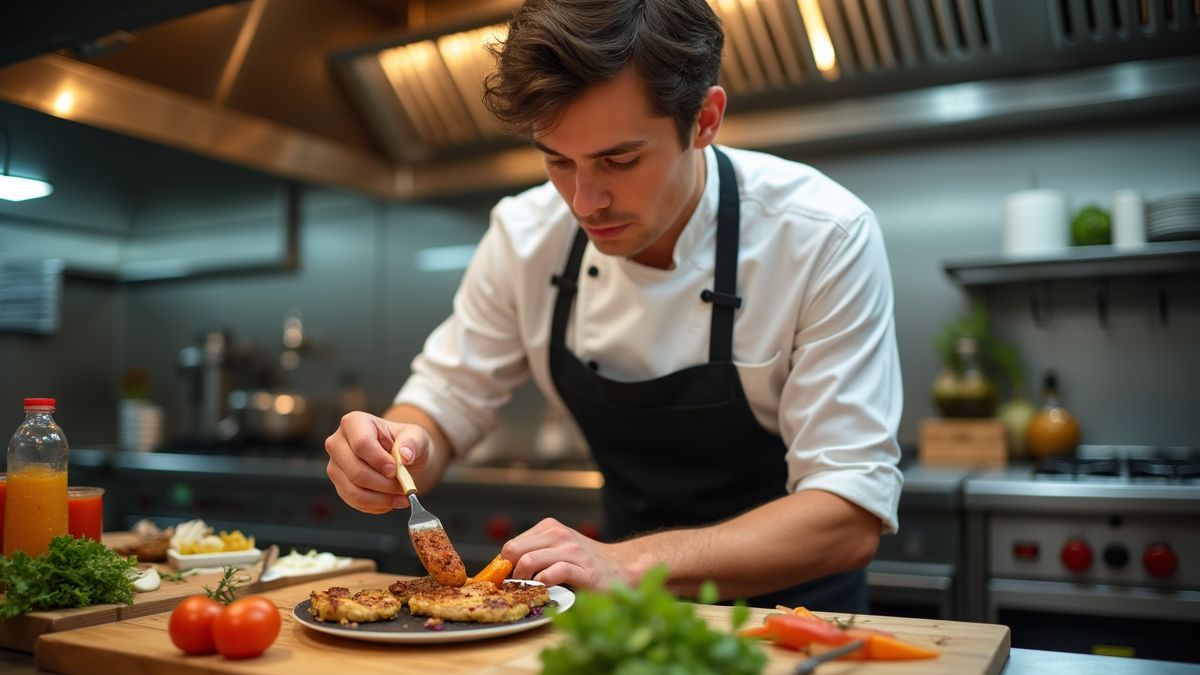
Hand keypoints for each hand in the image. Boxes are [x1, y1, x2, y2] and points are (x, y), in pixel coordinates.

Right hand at [324, 411, 432, 513]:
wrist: (401, 457)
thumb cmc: (405, 443)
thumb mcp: (417, 436)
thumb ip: (413, 442)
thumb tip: (405, 455)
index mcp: (354, 422)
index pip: (362, 443)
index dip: (379, 461)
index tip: (396, 470)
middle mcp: (337, 443)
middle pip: (355, 471)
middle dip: (384, 484)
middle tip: (404, 487)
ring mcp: (335, 466)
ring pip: (354, 491)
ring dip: (382, 499)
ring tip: (402, 497)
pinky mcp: (339, 485)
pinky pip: (355, 502)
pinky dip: (376, 505)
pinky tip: (391, 500)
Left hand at [501, 518, 636, 589]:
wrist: (623, 568)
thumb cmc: (586, 563)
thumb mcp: (558, 550)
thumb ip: (535, 553)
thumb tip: (503, 570)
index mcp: (549, 527)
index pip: (510, 546)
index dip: (504, 567)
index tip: (506, 583)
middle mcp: (558, 534)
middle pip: (514, 550)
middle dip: (509, 573)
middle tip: (516, 589)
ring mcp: (571, 550)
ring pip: (529, 560)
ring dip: (523, 581)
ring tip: (530, 591)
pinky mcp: (583, 569)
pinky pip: (553, 572)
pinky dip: (543, 583)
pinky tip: (546, 589)